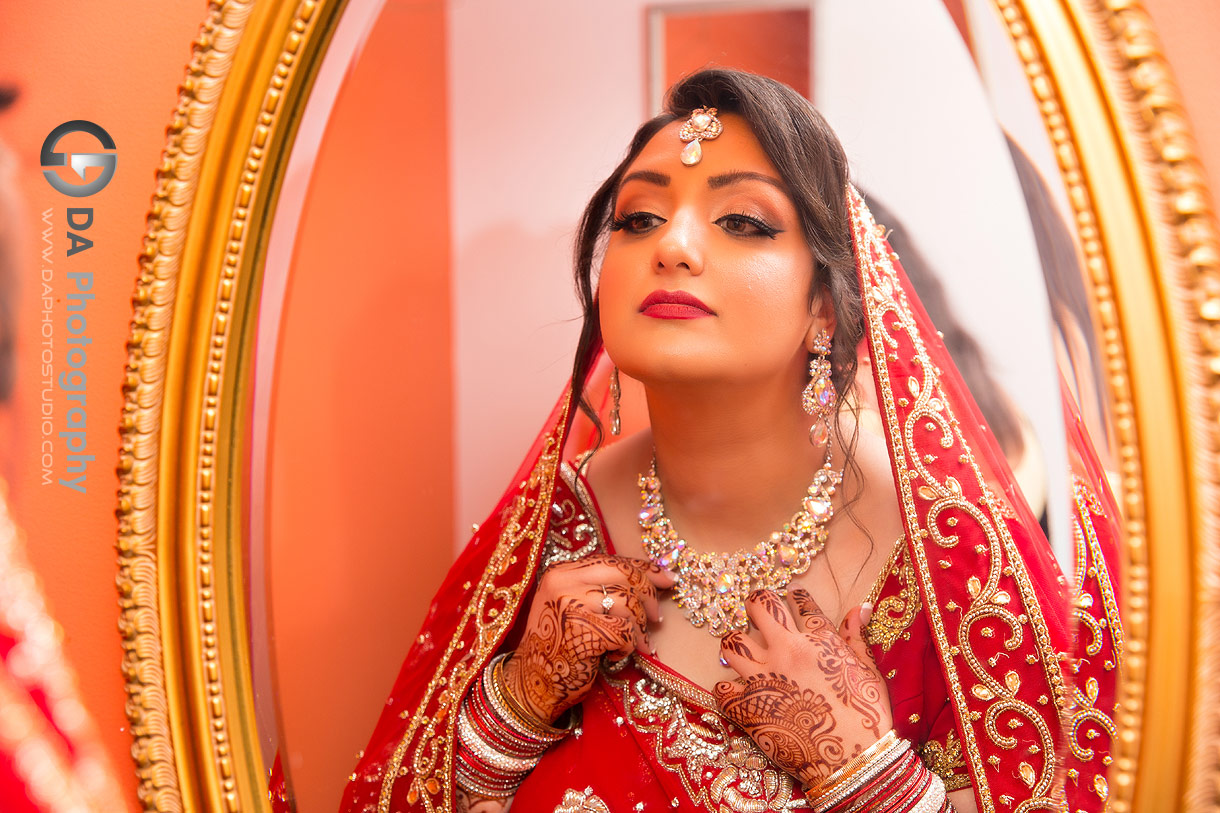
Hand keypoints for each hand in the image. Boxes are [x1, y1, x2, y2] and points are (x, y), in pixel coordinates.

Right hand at [501, 554, 674, 723]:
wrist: (531, 683)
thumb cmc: (559, 647)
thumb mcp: (572, 606)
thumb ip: (600, 589)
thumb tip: (653, 577)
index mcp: (561, 572)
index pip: (612, 560)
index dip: (644, 568)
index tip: (668, 578)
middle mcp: (563, 581)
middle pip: (624, 574)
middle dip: (649, 595)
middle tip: (656, 617)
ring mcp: (570, 604)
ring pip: (628, 603)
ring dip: (640, 627)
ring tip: (636, 643)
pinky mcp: (580, 630)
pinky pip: (624, 631)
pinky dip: (627, 646)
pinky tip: (615, 655)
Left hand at [712, 587, 891, 789]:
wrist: (855, 760)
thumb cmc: (867, 716)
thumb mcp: (869, 671)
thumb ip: (857, 637)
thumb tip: (859, 607)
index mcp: (818, 641)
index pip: (800, 603)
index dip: (794, 595)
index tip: (790, 595)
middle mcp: (787, 651)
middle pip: (759, 606)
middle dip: (756, 603)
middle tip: (757, 611)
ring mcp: (764, 678)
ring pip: (732, 644)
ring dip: (734, 644)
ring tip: (741, 650)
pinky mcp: (748, 707)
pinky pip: (721, 688)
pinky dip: (725, 688)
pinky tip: (735, 691)